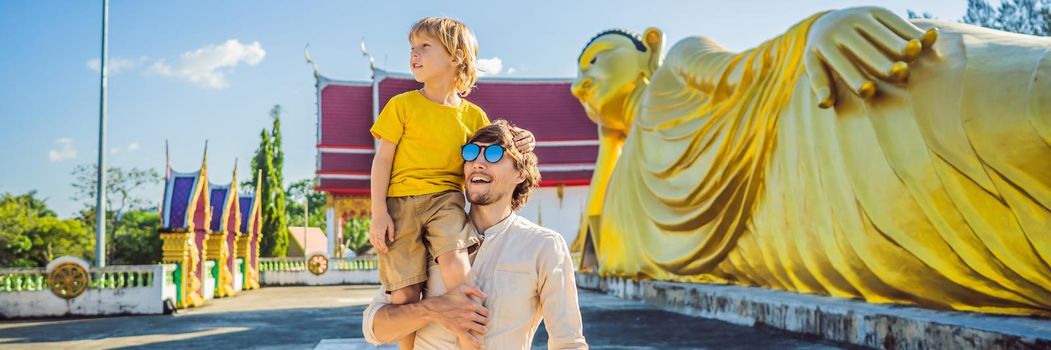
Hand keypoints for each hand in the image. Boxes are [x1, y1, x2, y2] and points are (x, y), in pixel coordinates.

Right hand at [369, 211, 394, 252]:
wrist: (378, 212)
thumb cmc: (386, 218)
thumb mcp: (390, 224)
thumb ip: (391, 233)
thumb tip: (391, 240)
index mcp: (380, 230)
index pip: (381, 241)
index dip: (383, 246)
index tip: (386, 250)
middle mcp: (374, 231)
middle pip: (376, 242)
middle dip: (380, 248)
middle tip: (385, 251)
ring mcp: (371, 231)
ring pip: (372, 241)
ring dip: (376, 246)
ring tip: (380, 250)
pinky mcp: (370, 230)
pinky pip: (371, 238)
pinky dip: (373, 243)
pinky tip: (376, 245)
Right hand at [423, 285, 488, 347]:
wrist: (436, 308)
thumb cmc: (449, 297)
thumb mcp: (462, 288)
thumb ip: (475, 290)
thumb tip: (485, 296)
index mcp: (472, 305)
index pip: (485, 311)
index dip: (485, 313)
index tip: (483, 314)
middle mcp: (470, 314)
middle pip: (484, 320)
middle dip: (485, 321)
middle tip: (483, 322)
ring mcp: (465, 323)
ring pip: (480, 329)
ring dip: (483, 330)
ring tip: (483, 330)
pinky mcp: (459, 330)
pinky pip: (470, 338)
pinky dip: (476, 342)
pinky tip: (482, 346)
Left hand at [510, 127, 534, 152]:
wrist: (529, 140)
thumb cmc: (523, 135)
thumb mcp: (520, 132)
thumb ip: (516, 130)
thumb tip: (510, 128)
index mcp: (528, 133)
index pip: (522, 135)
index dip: (517, 137)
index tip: (513, 139)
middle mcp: (531, 138)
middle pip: (525, 141)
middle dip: (519, 143)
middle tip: (515, 145)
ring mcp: (532, 143)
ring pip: (528, 145)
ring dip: (522, 147)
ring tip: (517, 148)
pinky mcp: (532, 148)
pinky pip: (529, 150)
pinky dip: (524, 151)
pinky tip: (520, 151)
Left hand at [805, 6, 938, 107]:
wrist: (827, 21)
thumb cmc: (825, 54)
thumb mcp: (815, 65)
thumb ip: (821, 83)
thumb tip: (824, 104)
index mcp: (824, 45)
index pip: (841, 64)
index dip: (855, 78)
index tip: (870, 91)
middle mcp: (842, 28)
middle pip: (865, 49)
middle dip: (882, 62)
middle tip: (900, 74)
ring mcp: (860, 16)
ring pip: (883, 33)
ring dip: (901, 42)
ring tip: (917, 52)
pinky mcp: (877, 10)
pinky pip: (897, 21)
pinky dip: (914, 30)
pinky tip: (932, 37)